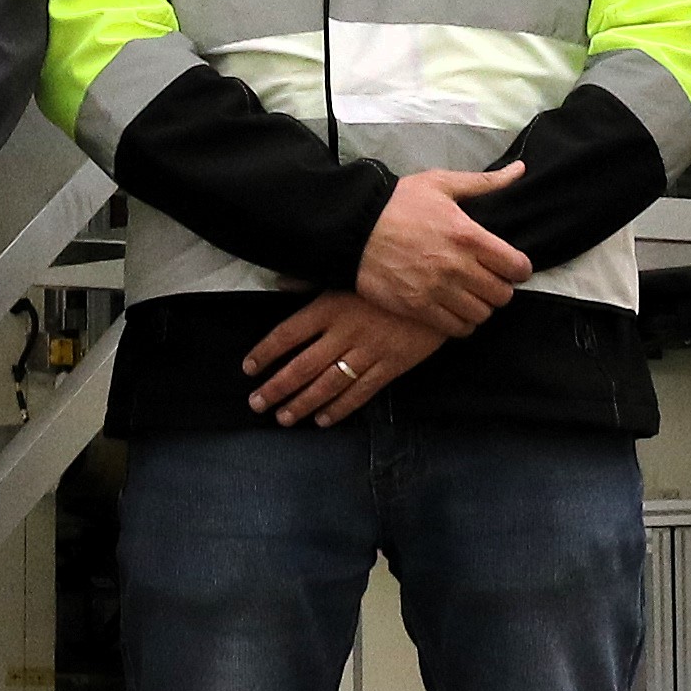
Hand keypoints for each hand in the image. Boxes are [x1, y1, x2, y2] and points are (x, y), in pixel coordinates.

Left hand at [248, 288, 437, 425]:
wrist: (441, 284)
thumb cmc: (391, 274)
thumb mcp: (349, 271)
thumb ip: (311, 279)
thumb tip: (280, 281)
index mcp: (330, 307)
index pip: (287, 334)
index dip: (265, 353)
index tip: (249, 368)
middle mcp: (345, 333)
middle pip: (302, 367)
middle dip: (276, 388)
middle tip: (256, 404)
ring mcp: (369, 352)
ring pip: (327, 385)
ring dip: (302, 404)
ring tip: (283, 417)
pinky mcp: (391, 366)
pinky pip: (360, 393)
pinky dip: (339, 409)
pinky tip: (322, 419)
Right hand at [357, 163, 529, 333]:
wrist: (352, 227)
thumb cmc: (397, 203)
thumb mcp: (441, 184)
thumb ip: (484, 182)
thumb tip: (519, 170)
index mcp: (468, 235)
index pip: (517, 267)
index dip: (519, 269)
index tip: (511, 267)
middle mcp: (458, 266)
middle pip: (502, 295)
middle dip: (500, 288)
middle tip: (488, 280)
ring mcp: (438, 290)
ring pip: (482, 314)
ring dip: (480, 306)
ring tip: (470, 295)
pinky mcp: (418, 308)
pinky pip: (457, 329)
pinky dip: (461, 323)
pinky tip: (454, 309)